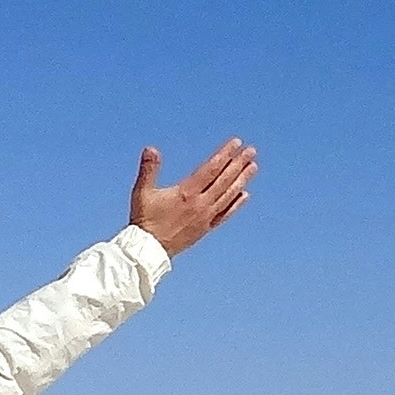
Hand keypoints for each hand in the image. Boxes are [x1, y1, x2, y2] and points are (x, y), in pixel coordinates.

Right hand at [129, 137, 258, 252]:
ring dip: (241, 180)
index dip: (225, 155)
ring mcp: (205, 217)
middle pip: (224, 180)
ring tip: (253, 167)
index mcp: (187, 193)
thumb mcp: (142, 192)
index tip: (236, 143)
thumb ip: (149, 169)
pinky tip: (245, 195)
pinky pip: (225, 214)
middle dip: (238, 164)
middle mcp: (200, 204)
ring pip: (228, 195)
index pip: (211, 169)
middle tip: (251, 151)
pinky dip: (236, 204)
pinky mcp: (205, 228)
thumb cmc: (144, 220)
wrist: (148, 250)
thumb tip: (151, 149)